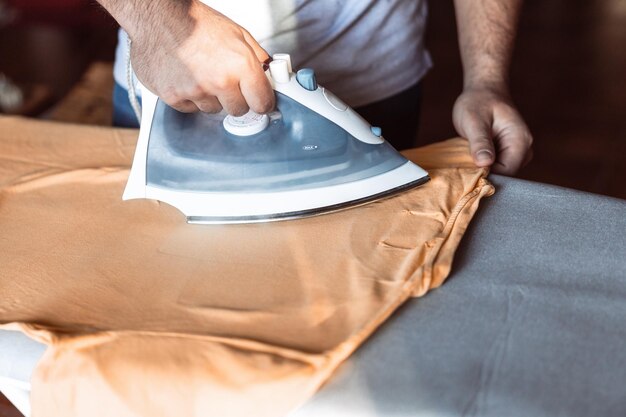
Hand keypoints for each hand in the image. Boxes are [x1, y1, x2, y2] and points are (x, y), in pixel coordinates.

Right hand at [129, 0, 273, 115]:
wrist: (159, 16)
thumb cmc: (196, 22)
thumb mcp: (237, 33)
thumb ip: (257, 57)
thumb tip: (270, 74)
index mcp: (240, 64)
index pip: (263, 103)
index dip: (262, 102)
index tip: (259, 101)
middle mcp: (220, 81)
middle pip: (238, 110)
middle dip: (235, 99)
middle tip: (225, 81)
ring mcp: (196, 91)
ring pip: (213, 110)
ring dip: (210, 97)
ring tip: (201, 73)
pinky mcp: (174, 97)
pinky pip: (190, 109)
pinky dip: (189, 97)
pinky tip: (186, 77)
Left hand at [453, 86, 532, 174]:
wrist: (484, 90)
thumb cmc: (478, 102)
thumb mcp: (474, 121)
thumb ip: (480, 142)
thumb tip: (485, 163)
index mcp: (520, 141)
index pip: (507, 172)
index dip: (488, 175)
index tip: (469, 172)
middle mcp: (524, 149)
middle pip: (506, 175)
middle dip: (486, 173)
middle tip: (466, 165)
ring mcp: (518, 152)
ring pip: (501, 172)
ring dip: (484, 169)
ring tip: (468, 158)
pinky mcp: (509, 153)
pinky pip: (498, 166)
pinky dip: (485, 165)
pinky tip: (472, 157)